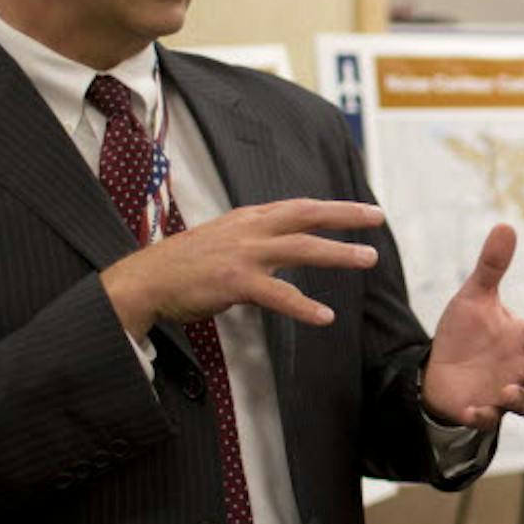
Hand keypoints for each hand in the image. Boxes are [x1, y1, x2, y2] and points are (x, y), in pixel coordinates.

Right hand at [101, 198, 387, 336]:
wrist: (145, 281)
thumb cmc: (184, 265)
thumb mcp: (224, 240)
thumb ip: (255, 240)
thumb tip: (283, 245)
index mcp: (249, 219)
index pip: (300, 207)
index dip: (334, 207)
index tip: (365, 210)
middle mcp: (250, 229)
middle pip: (306, 216)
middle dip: (345, 216)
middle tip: (378, 218)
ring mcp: (243, 254)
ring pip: (300, 249)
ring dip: (337, 253)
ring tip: (369, 258)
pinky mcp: (234, 281)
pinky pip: (278, 295)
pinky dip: (303, 306)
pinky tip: (325, 316)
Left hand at [420, 224, 523, 429]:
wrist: (439, 366)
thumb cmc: (465, 332)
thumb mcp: (474, 297)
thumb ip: (491, 266)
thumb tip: (506, 225)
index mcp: (523, 338)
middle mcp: (521, 366)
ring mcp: (505, 391)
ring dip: (522, 399)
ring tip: (506, 391)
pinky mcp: (484, 410)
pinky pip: (491, 419)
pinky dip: (484, 416)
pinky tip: (470, 409)